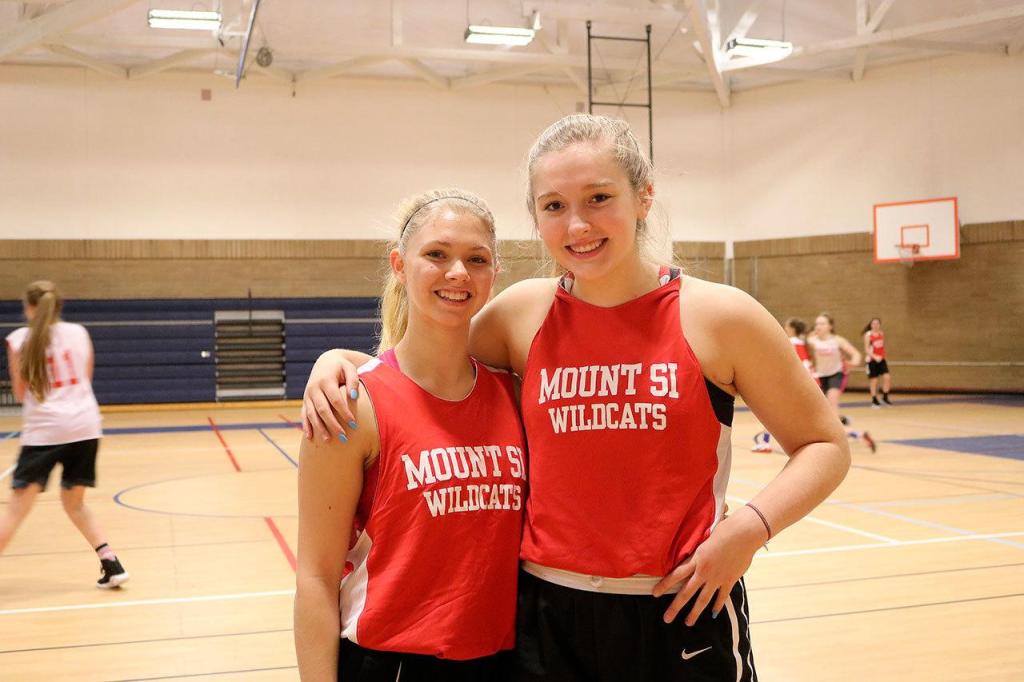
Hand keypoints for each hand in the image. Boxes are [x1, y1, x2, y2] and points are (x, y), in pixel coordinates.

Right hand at [301, 350, 359, 441]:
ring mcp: (308, 395)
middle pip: (322, 409)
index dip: (344, 413)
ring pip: (312, 414)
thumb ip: (353, 381)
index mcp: (326, 380)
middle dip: (332, 424)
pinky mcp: (305, 400)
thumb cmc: (342, 368)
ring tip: (328, 441)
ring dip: (319, 428)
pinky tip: (310, 437)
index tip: (354, 424)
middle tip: (343, 437)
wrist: (326, 362)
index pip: (335, 400)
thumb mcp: (350, 369)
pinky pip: (304, 414)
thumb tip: (354, 397)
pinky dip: (306, 426)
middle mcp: (314, 388)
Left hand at [653, 510, 765, 625]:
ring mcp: (717, 578)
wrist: (742, 534)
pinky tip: (713, 614)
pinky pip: (722, 596)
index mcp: (696, 558)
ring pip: (703, 599)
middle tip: (667, 618)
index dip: (664, 585)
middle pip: (686, 592)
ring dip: (694, 612)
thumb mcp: (705, 536)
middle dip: (675, 607)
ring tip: (688, 622)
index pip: (676, 575)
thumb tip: (693, 547)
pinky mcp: (730, 580)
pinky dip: (717, 605)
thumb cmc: (724, 529)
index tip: (655, 594)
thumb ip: (698, 547)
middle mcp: (704, 571)